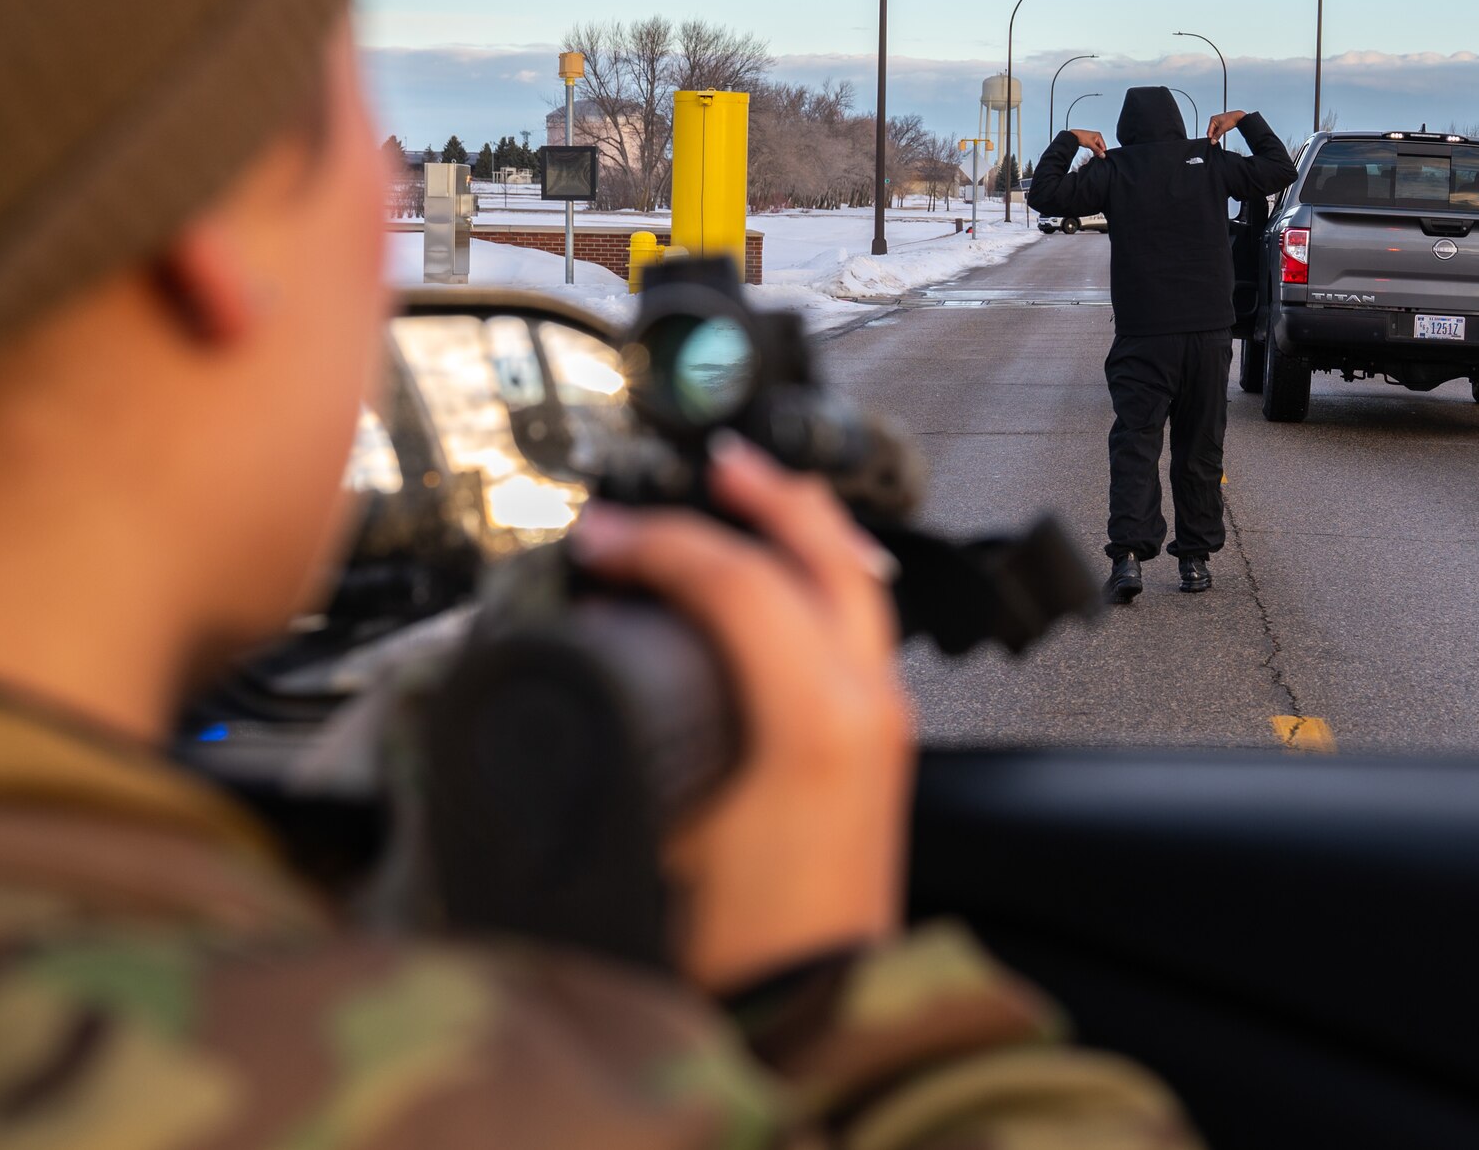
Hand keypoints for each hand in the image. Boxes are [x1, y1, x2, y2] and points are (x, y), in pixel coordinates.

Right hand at [569, 435, 911, 992]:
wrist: (813, 1019)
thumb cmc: (742, 953)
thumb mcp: (659, 831)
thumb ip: (628, 723)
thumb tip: (595, 655)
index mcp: (814, 719)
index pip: (737, 580)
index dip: (658, 543)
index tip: (600, 541)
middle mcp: (865, 706)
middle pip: (828, 554)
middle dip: (769, 494)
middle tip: (715, 460)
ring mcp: (884, 725)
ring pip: (855, 585)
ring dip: (801, 529)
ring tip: (751, 498)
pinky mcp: (880, 748)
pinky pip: (858, 626)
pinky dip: (819, 582)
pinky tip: (781, 589)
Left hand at [1068, 129, 1106, 157]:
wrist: (1074, 136)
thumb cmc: (1081, 137)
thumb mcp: (1091, 145)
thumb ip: (1097, 150)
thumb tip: (1102, 155)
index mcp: (1099, 136)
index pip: (1104, 145)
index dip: (1103, 152)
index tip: (1101, 157)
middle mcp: (1097, 137)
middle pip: (1101, 146)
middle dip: (1099, 151)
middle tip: (1097, 156)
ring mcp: (1093, 139)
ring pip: (1097, 147)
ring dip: (1096, 151)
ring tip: (1094, 154)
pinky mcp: (1090, 141)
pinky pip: (1094, 147)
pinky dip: (1094, 150)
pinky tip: (1092, 153)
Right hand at [1206, 110, 1247, 143]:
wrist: (1238, 117)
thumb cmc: (1231, 119)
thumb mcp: (1223, 129)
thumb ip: (1217, 136)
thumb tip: (1213, 141)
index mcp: (1213, 119)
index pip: (1209, 131)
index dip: (1210, 137)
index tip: (1212, 142)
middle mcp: (1214, 120)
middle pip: (1211, 131)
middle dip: (1213, 136)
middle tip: (1215, 141)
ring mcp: (1217, 122)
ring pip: (1214, 131)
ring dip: (1216, 135)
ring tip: (1220, 136)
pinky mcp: (1220, 124)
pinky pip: (1217, 130)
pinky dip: (1218, 133)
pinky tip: (1221, 134)